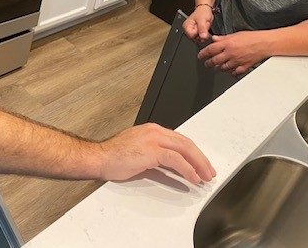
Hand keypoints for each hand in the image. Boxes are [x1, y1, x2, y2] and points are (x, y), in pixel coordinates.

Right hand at [97, 123, 215, 183]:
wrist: (99, 157)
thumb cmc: (114, 156)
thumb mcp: (138, 151)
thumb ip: (155, 154)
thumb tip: (170, 165)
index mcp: (152, 130)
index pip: (179, 140)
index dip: (193, 152)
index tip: (200, 163)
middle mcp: (155, 132)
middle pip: (186, 143)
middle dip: (200, 158)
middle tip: (209, 171)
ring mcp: (153, 140)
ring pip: (184, 149)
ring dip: (198, 164)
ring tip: (205, 176)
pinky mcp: (151, 151)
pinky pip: (176, 160)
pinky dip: (187, 169)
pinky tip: (193, 178)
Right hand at [183, 5, 213, 42]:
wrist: (205, 10)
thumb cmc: (202, 12)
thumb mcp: (202, 19)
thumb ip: (202, 28)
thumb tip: (203, 37)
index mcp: (186, 26)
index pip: (191, 36)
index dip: (198, 33)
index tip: (200, 27)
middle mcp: (188, 30)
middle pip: (195, 38)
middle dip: (202, 33)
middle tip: (203, 25)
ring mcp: (193, 32)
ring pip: (199, 39)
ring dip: (204, 33)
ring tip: (204, 26)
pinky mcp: (197, 33)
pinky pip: (202, 37)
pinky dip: (205, 34)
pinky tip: (205, 28)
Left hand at [198, 31, 268, 74]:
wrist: (265, 43)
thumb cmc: (252, 37)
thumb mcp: (235, 34)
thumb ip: (223, 38)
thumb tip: (214, 39)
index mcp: (227, 44)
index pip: (210, 50)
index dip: (203, 53)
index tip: (200, 55)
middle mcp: (230, 53)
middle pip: (214, 61)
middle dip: (208, 63)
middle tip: (206, 63)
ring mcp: (236, 61)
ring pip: (222, 68)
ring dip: (218, 67)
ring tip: (216, 67)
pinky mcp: (243, 67)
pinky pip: (233, 72)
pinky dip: (230, 72)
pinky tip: (228, 70)